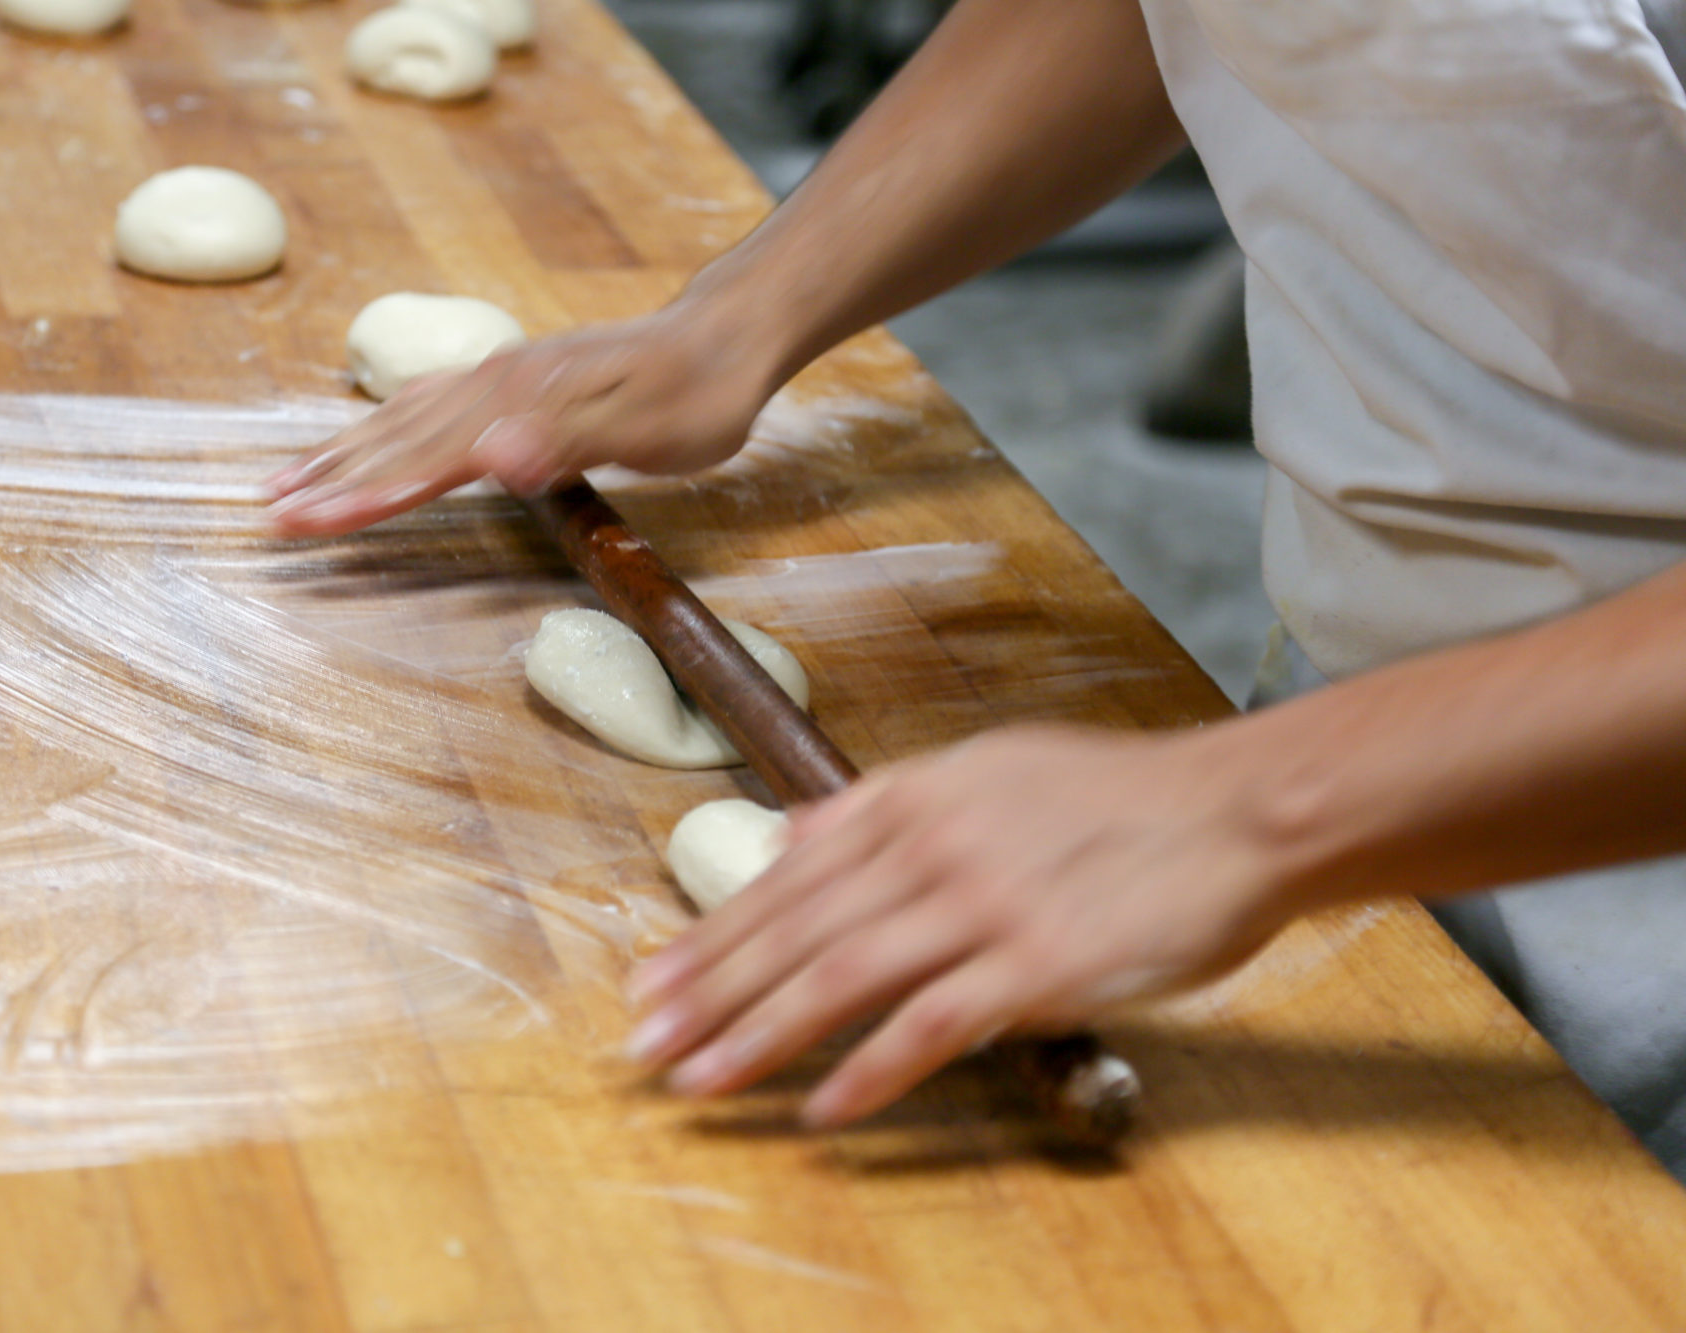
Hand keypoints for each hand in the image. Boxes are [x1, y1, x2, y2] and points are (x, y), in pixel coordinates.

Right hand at [265, 299, 785, 536]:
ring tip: (286, 482)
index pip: (425, 460)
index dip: (365, 494)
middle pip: (396, 439)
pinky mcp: (510, 378)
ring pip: (401, 419)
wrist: (722, 337)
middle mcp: (495, 385)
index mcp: (517, 405)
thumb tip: (494, 458)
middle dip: (330, 479)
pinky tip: (364, 437)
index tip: (307, 522)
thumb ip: (566, 443)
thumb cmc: (693, 395)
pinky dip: (381, 428)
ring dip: (342, 453)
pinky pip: (426, 404)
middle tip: (267, 515)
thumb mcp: (646, 428)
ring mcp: (499, 378)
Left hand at [625, 725, 1312, 1126]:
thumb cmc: (1111, 797)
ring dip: (763, 1035)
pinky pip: (933, 1027)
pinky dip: (871, 1071)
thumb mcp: (983, 768)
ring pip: (843, 977)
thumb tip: (787, 832)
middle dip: (710, 991)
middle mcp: (932, 844)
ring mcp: (984, 903)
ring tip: (703, 1080)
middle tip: (645, 1045)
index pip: (787, 877)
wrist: (1232, 811)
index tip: (653, 981)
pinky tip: (823, 1110)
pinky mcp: (1037, 963)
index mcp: (913, 797)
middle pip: (796, 930)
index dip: (712, 935)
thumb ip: (878, 803)